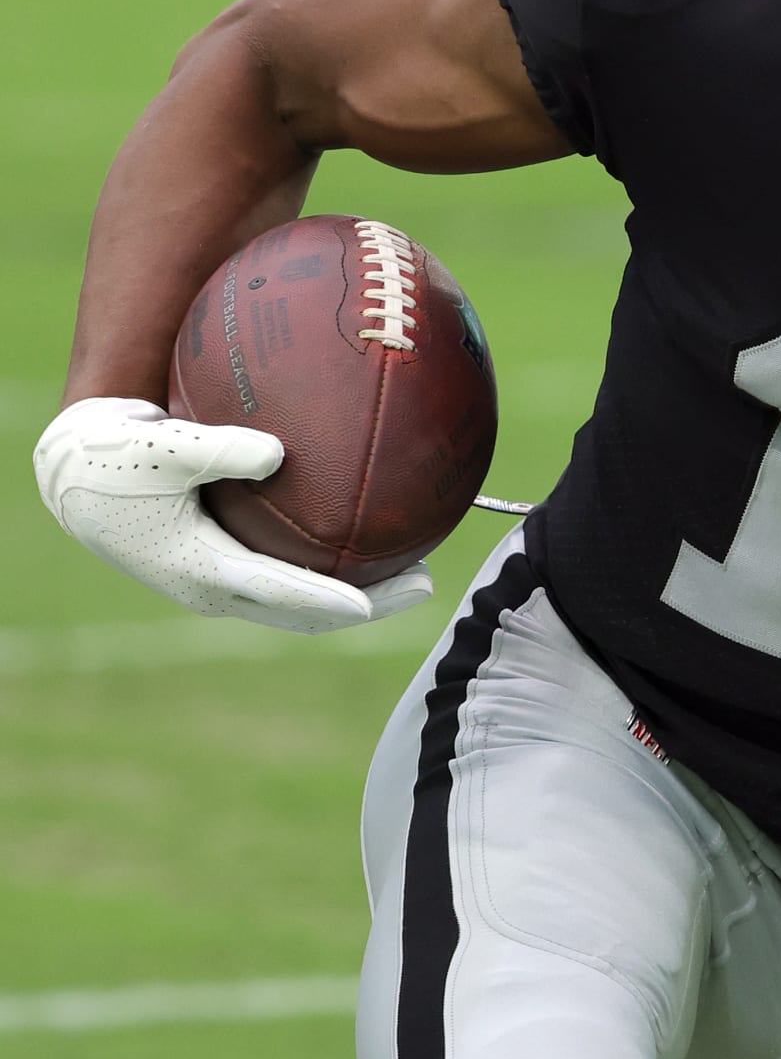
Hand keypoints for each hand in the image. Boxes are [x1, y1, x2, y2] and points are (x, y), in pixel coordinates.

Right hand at [34, 397, 432, 634]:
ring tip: (415, 568)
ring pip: (301, 600)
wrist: (77, 471)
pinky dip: (328, 565)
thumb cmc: (116, 456)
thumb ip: (218, 450)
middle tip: (425, 584)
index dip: (331, 602)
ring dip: (358, 590)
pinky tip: (365, 532)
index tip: (375, 604)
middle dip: (370, 603)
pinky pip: (287, 575)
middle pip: (306, 611)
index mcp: (202, 569)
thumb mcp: (161, 447)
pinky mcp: (223, 560)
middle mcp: (216, 586)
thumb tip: (279, 453)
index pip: (281, 595)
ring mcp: (221, 579)